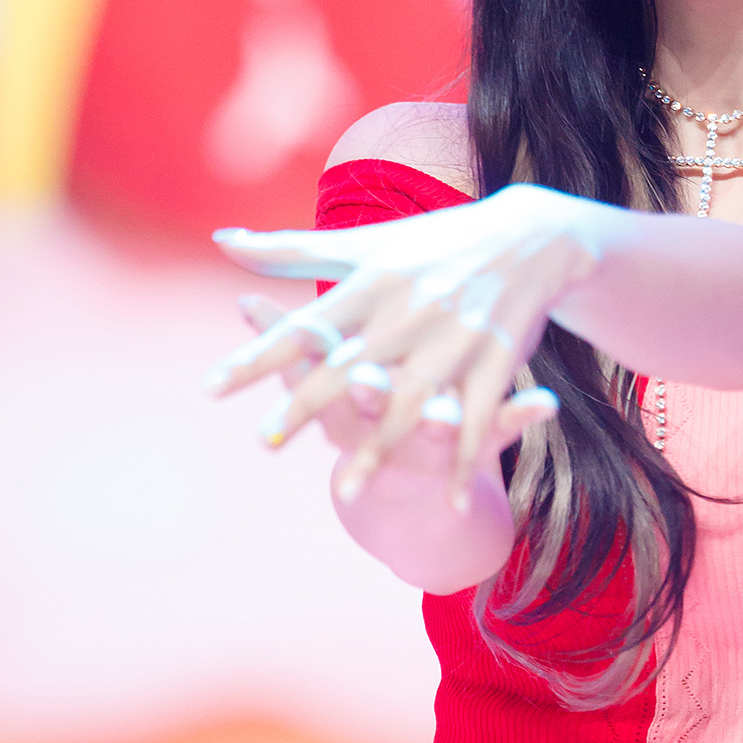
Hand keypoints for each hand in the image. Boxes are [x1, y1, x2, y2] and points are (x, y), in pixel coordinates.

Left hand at [202, 184, 604, 506]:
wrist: (530, 239)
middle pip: (349, 367)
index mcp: (372, 283)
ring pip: (410, 404)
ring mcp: (455, 340)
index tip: (212, 387)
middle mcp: (409, 312)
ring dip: (380, 450)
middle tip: (265, 443)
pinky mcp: (497, 362)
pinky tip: (451, 504)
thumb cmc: (433, 246)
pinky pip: (478, 420)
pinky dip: (465, 462)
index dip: (257, 356)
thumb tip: (220, 240)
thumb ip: (292, 251)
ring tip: (344, 493)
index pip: (303, 325)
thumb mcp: (366, 246)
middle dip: (307, 406)